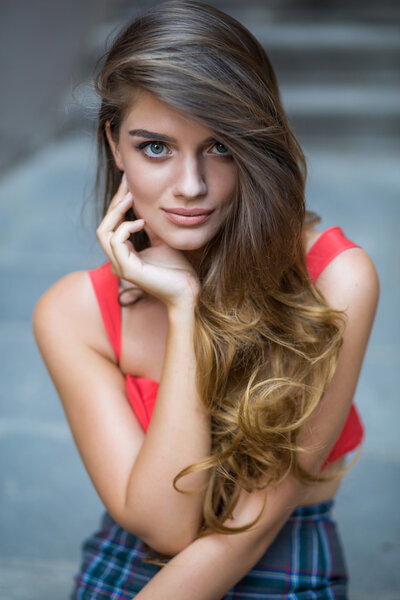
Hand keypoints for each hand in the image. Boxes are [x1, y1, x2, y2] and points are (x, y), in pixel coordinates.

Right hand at [96, 174, 199, 308]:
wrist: (188, 291)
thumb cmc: (178, 269)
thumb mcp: (162, 240)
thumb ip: (150, 226)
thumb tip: (143, 206)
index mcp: (124, 254)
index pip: (112, 225)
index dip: (118, 203)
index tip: (127, 183)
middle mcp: (118, 260)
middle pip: (103, 225)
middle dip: (114, 202)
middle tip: (127, 182)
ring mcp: (120, 266)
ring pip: (103, 232)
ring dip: (116, 212)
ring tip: (131, 198)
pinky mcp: (127, 270)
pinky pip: (116, 241)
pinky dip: (126, 227)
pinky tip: (141, 222)